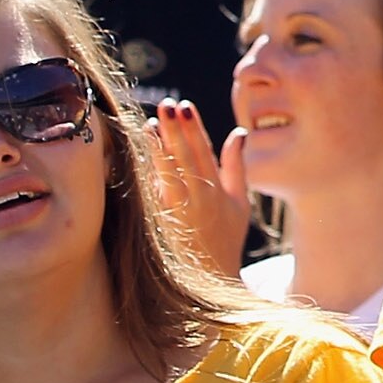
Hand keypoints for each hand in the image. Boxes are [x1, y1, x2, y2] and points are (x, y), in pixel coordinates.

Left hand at [146, 96, 255, 274]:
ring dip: (157, 146)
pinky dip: (148, 170)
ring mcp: (177, 210)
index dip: (194, 129)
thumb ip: (237, 167)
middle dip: (174, 129)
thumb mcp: (241, 202)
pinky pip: (154, 191)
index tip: (187, 107)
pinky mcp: (162, 220)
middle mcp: (197, 199)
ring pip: (165, 172)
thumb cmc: (228, 237)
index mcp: (218, 192)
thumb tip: (239, 133)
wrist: (211, 277)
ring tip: (149, 124)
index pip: (204, 152)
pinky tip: (142, 153)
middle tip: (167, 105)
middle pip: (183, 157)